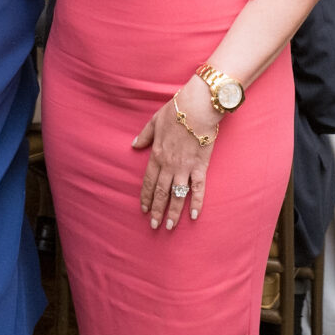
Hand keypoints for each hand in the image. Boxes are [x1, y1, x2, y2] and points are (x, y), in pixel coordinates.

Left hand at [132, 77, 219, 229]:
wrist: (197, 107)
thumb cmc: (175, 111)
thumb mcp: (154, 121)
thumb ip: (145, 136)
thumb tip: (134, 145)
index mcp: (157, 154)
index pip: (149, 181)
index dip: (146, 196)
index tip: (144, 209)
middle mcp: (169, 164)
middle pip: (161, 192)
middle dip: (157, 210)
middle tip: (154, 226)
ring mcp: (185, 167)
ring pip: (177, 195)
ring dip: (173, 212)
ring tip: (169, 226)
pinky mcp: (200, 167)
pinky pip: (198, 189)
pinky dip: (196, 203)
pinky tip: (194, 216)